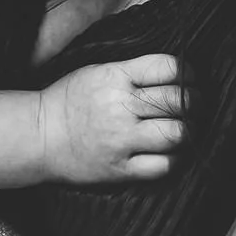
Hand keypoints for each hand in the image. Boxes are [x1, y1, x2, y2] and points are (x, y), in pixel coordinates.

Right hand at [39, 53, 187, 183]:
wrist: (40, 136)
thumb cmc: (68, 102)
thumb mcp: (97, 72)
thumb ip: (133, 71)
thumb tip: (174, 73)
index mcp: (114, 77)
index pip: (167, 67)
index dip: (188, 73)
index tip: (190, 79)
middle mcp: (120, 106)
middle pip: (177, 100)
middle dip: (195, 101)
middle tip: (195, 104)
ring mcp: (121, 139)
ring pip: (176, 133)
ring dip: (189, 130)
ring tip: (186, 128)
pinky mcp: (121, 168)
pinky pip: (163, 165)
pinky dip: (175, 158)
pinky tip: (172, 152)